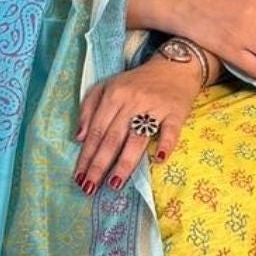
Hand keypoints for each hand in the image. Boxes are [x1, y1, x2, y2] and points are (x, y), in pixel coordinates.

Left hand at [73, 55, 200, 195]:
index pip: (97, 131)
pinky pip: (170, 131)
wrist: (173, 67)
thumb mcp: (107, 87)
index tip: (79, 178)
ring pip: (137, 138)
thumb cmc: (137, 82)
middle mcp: (132, 101)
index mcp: (113, 95)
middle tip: (90, 188)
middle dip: (100, 165)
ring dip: (125, 162)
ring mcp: (155, 107)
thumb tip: (79, 138)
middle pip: (113, 137)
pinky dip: (165, 144)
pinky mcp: (176, 112)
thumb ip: (89, 109)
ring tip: (115, 183)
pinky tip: (159, 159)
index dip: (86, 155)